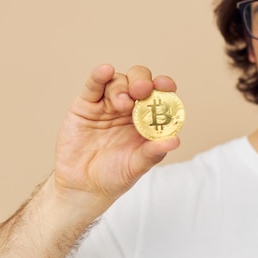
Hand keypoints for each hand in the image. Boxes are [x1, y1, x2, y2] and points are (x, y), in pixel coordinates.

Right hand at [53, 64, 179, 212]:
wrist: (82, 187)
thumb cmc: (115, 176)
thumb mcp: (136, 167)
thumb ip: (153, 153)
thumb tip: (175, 141)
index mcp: (147, 119)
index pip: (159, 96)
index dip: (164, 87)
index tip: (165, 86)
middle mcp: (130, 108)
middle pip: (139, 81)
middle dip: (142, 81)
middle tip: (141, 90)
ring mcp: (107, 104)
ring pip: (118, 81)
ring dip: (122, 86)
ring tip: (122, 104)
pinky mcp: (85, 105)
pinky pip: (93, 86)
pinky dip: (99, 75)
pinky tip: (106, 70)